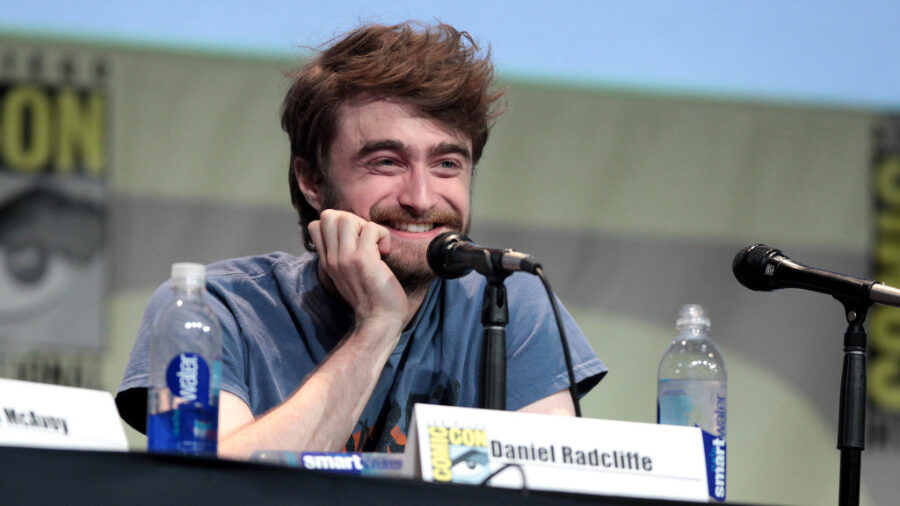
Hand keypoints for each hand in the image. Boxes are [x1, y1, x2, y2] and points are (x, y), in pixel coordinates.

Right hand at [308, 209, 407, 330]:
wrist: (379, 320)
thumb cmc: (371, 298)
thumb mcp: (348, 275)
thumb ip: (343, 255)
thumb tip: (354, 232)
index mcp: (327, 261)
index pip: (316, 225)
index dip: (338, 224)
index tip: (355, 239)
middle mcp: (332, 258)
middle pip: (329, 216)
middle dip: (352, 220)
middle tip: (366, 239)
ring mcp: (345, 258)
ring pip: (345, 218)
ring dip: (365, 226)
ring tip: (374, 245)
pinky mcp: (362, 259)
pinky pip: (371, 228)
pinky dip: (382, 236)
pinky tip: (385, 253)